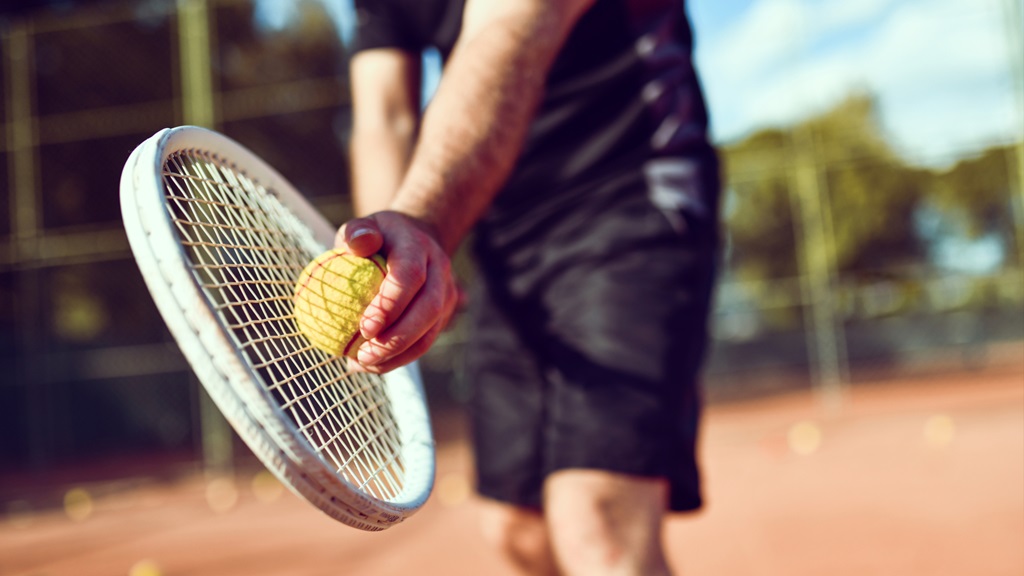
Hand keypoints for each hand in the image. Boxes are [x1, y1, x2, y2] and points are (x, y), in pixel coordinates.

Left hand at [334, 211, 459, 372]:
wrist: (416, 238)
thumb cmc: (380, 236)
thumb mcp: (364, 226)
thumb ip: (357, 233)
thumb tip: (357, 245)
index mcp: (418, 247)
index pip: (411, 276)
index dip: (391, 304)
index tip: (364, 327)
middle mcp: (439, 270)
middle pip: (428, 310)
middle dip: (397, 339)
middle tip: (363, 355)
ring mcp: (446, 294)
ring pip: (430, 332)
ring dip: (398, 355)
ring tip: (362, 364)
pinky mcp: (444, 314)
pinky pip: (425, 342)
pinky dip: (399, 358)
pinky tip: (369, 363)